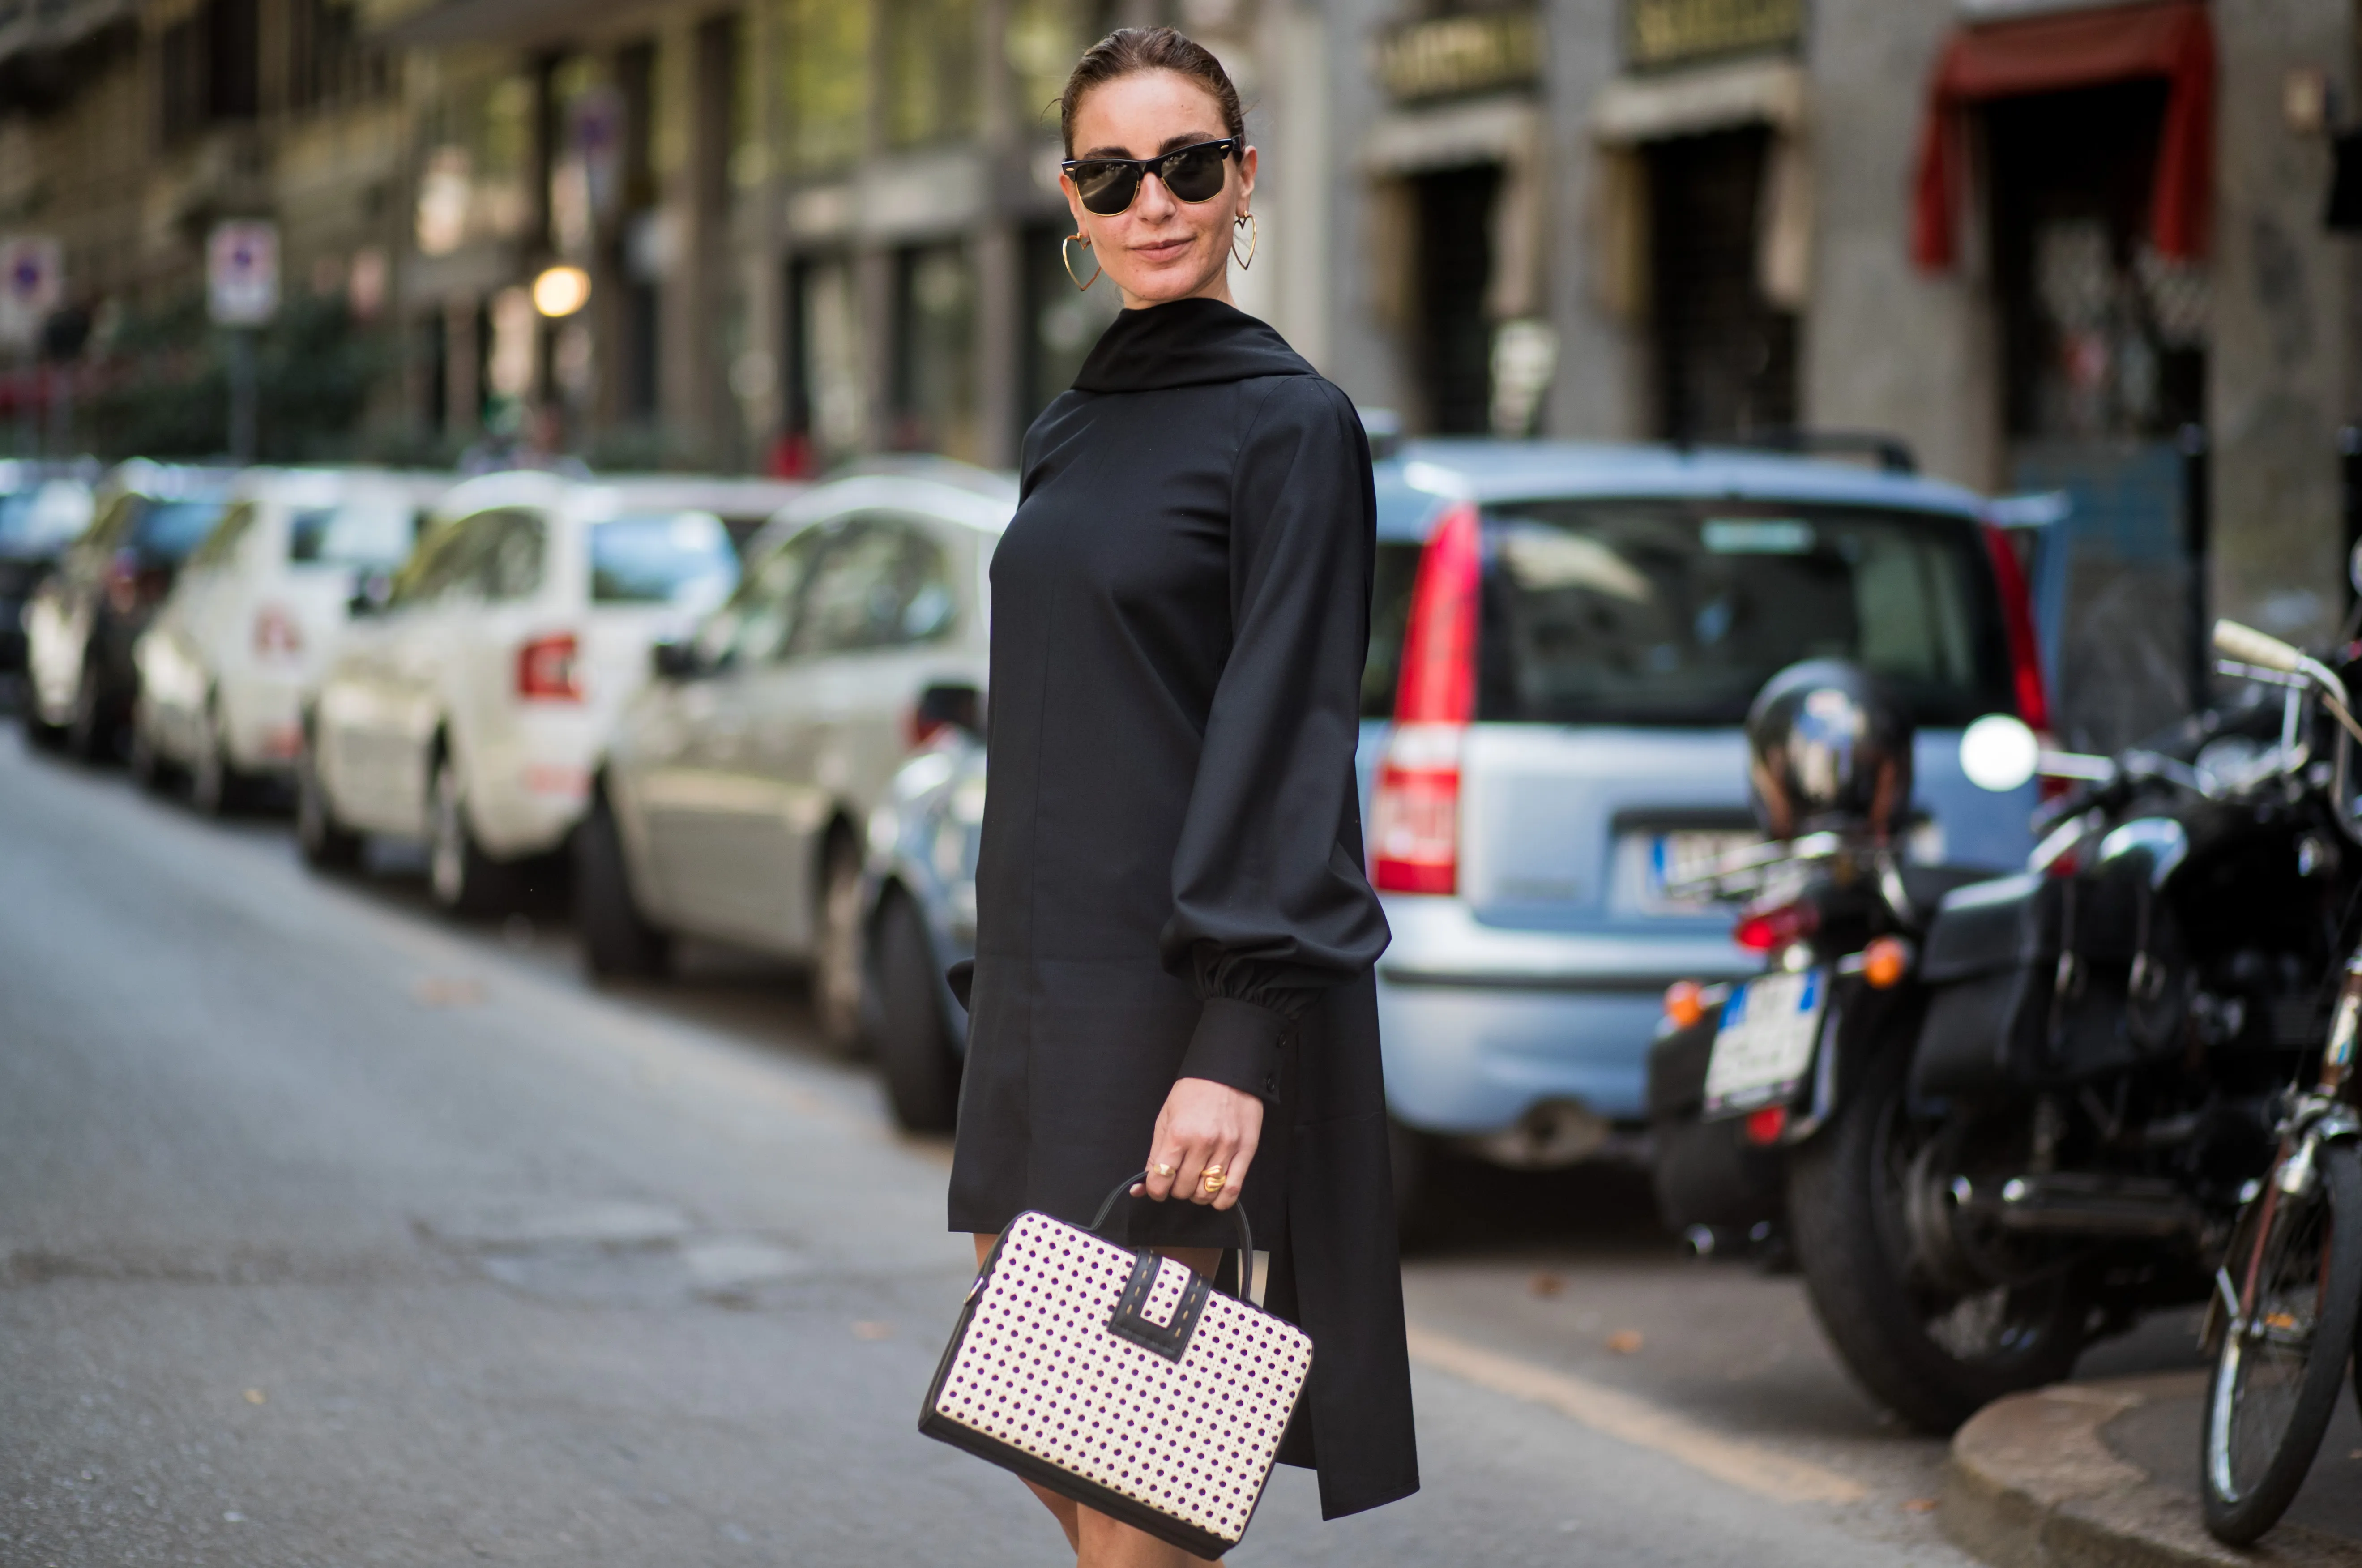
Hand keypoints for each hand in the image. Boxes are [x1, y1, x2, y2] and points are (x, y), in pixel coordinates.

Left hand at [1134, 1077, 1262, 1210]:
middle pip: (1184, 1189)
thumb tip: (1139, 1188)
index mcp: (1178, 1134)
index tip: (1157, 1188)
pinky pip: (1233, 1190)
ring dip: (1197, 1195)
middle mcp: (1203, 1144)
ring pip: (1207, 1193)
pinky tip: (1214, 1193)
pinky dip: (1221, 1200)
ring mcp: (1226, 1149)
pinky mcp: (1246, 1151)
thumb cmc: (1193, 1094)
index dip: (1155, 1190)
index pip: (1161, 1179)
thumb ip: (1154, 1155)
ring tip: (1195, 1183)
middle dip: (1176, 1190)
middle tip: (1177, 1179)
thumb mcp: (1165, 1119)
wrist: (1227, 1073)